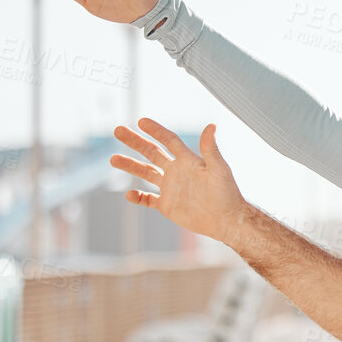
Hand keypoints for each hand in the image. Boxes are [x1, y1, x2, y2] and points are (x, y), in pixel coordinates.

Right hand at [110, 120, 246, 241]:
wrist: (227, 220)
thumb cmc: (228, 193)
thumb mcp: (219, 169)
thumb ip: (211, 149)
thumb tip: (211, 125)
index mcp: (188, 161)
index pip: (169, 140)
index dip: (156, 130)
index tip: (141, 121)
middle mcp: (177, 171)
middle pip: (152, 152)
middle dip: (135, 142)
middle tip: (117, 130)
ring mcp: (171, 188)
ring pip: (146, 173)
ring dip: (130, 165)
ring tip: (113, 158)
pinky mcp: (168, 205)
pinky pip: (148, 199)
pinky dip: (138, 197)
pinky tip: (129, 194)